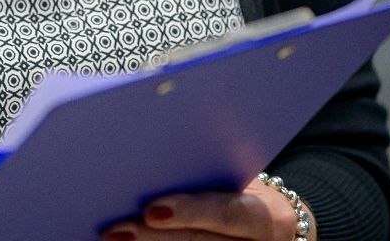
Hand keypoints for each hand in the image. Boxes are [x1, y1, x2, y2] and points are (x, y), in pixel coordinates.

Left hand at [99, 176, 308, 240]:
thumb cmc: (246, 193)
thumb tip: (148, 157)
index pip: (231, 213)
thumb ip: (207, 176)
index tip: (152, 210)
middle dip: (158, 239)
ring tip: (115, 239)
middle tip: (117, 231)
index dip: (192, 212)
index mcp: (269, 216)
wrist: (274, 228)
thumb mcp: (242, 182)